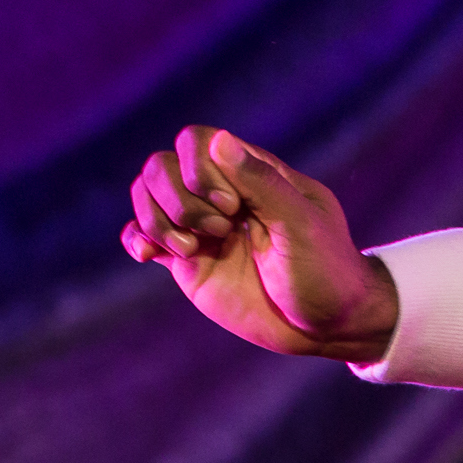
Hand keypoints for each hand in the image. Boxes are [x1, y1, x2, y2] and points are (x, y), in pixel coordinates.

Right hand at [121, 125, 399, 360]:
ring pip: (147, 196)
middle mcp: (222, 194)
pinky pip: (143, 236)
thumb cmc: (325, 268)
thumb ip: (259, 182)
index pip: (198, 142)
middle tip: (218, 231)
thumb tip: (218, 138)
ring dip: (157, 219)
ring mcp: (203, 227)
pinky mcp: (190, 261)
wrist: (325, 324)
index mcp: (255, 174)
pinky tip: (150, 255)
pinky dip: (137, 239)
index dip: (199, 169)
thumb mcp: (299, 224)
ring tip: (191, 249)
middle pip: (163, 166)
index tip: (233, 209)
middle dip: (178, 199)